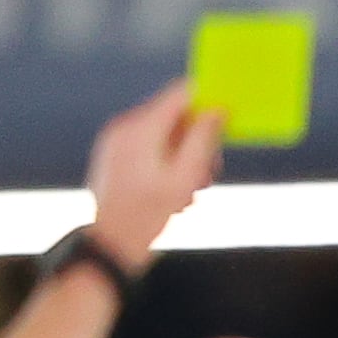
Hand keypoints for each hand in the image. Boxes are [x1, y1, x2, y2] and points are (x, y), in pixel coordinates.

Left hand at [84, 79, 220, 267]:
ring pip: (162, 134)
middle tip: (210, 171)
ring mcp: (116, 141)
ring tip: (191, 188)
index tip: (225, 117)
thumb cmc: (148, 214)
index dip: (206, 101)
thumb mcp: (185, 178)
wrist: (111, 243)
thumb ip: (202, 140)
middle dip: (197, 140)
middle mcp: (125, 127)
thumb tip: (216, 111)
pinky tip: (173, 190)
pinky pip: (147, 147)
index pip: (179, 94)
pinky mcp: (113, 155)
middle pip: (172, 117)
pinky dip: (166, 162)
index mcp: (141, 128)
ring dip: (184, 156)